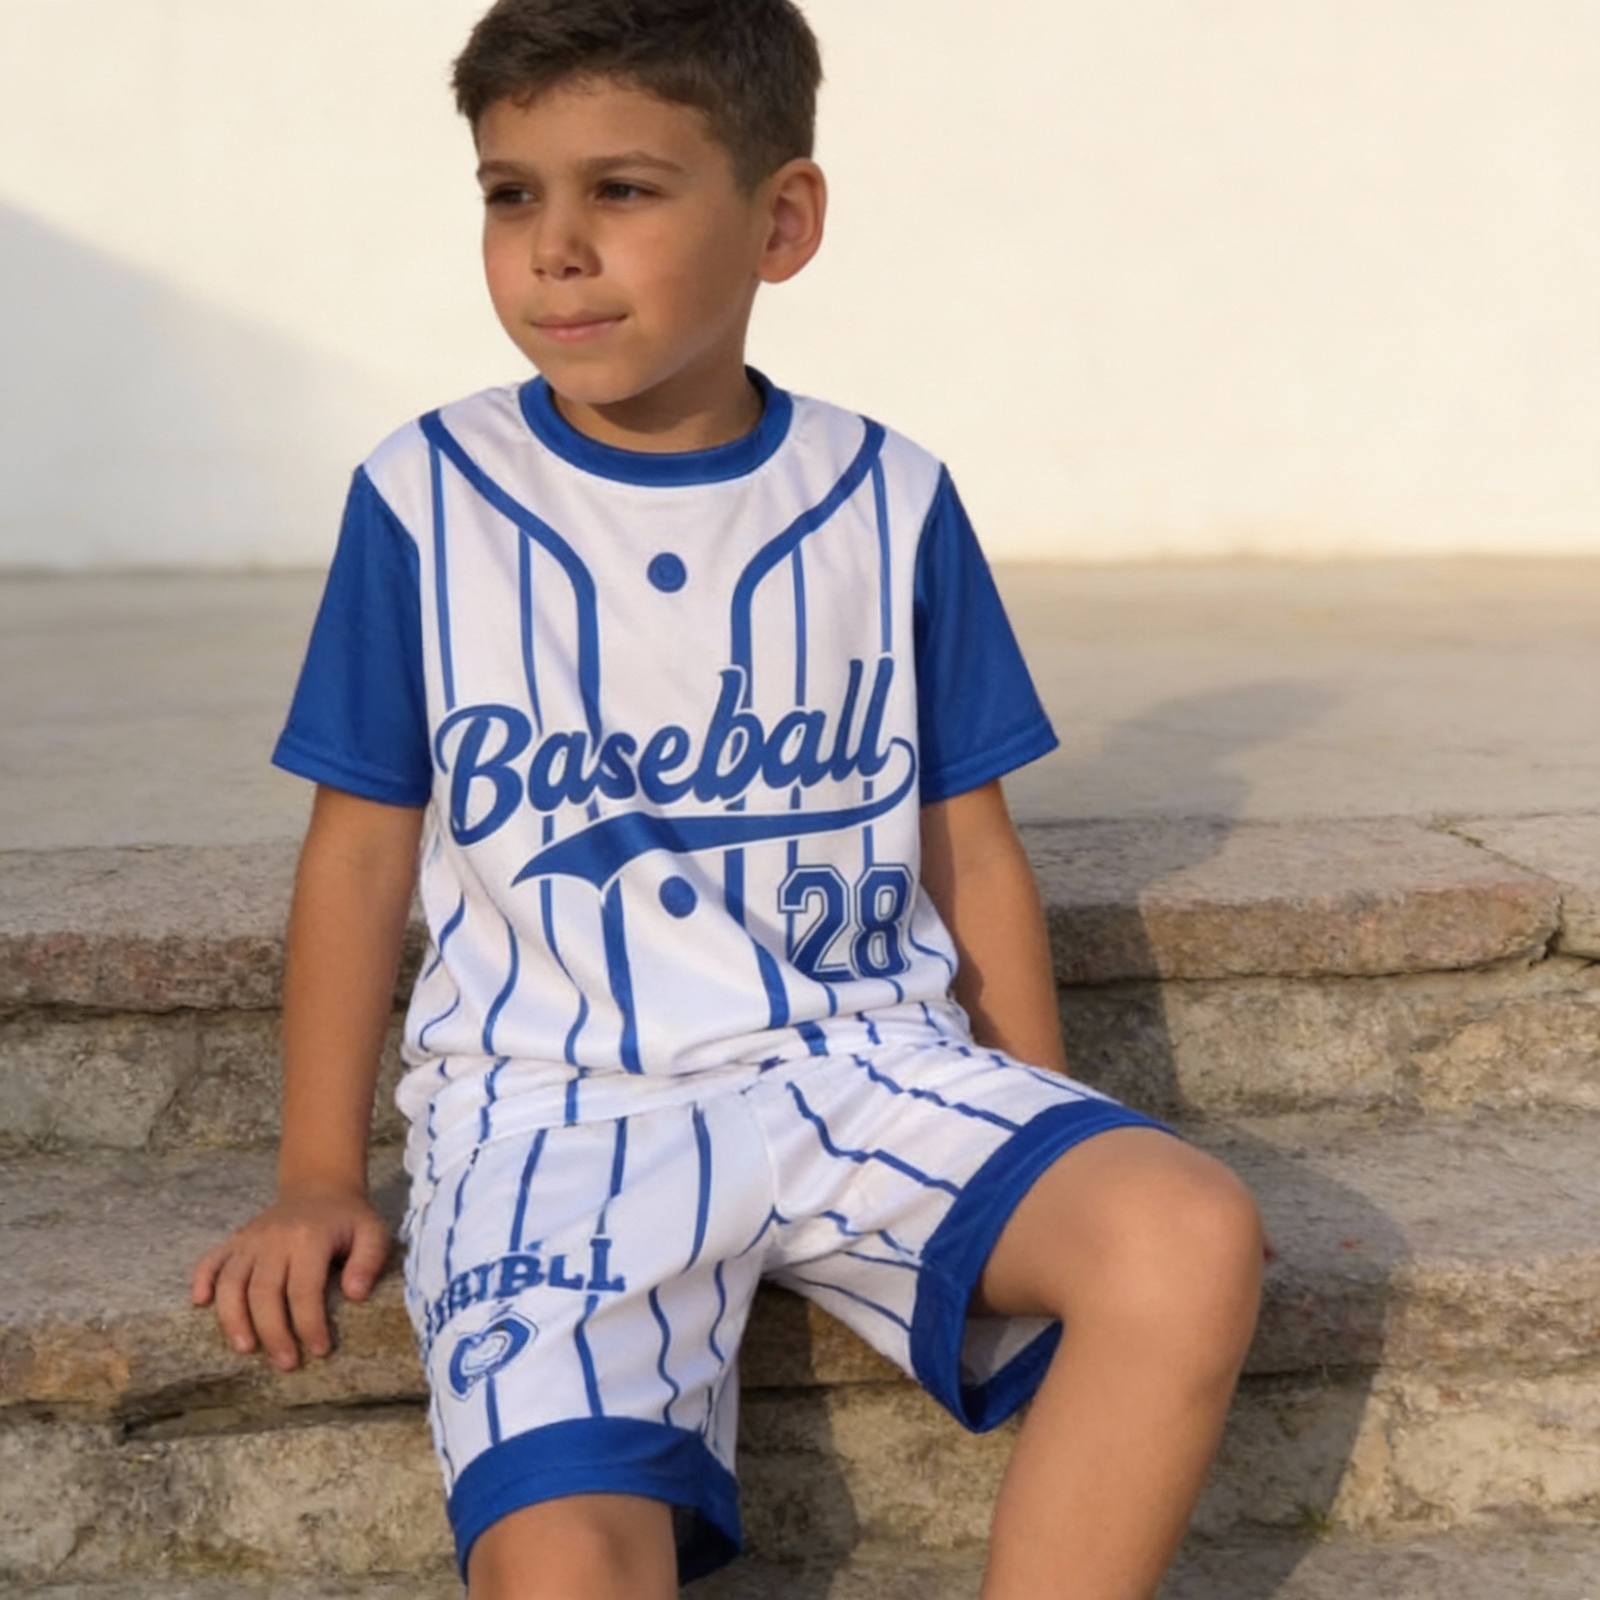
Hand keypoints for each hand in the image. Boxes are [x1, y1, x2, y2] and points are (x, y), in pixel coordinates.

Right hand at [189, 1184, 391, 1371]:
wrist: (320, 1187)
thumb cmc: (348, 1218)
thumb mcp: (373, 1232)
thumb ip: (369, 1261)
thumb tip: (355, 1295)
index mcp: (310, 1237)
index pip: (304, 1289)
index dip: (310, 1324)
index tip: (320, 1350)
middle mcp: (274, 1238)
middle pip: (264, 1292)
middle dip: (274, 1333)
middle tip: (287, 1363)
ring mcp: (250, 1239)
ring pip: (232, 1283)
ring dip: (234, 1319)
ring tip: (246, 1349)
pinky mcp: (235, 1240)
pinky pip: (210, 1260)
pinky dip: (201, 1280)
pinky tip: (200, 1303)